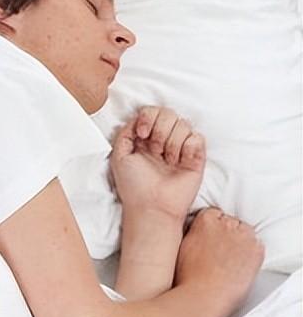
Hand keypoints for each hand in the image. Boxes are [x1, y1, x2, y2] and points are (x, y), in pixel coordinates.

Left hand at [109, 105, 204, 220]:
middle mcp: (164, 139)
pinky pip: (197, 137)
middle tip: (155, 151)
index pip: (152, 111)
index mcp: (145, 138)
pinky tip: (180, 163)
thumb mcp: (119, 156)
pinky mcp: (196, 156)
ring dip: (172, 143)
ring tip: (167, 162)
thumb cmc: (134, 185)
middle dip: (160, 130)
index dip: (148, 117)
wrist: (152, 206)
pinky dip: (187, 149)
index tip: (142, 135)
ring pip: (183, 124)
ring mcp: (181, 147)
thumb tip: (136, 117)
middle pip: (169, 113)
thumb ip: (125, 133)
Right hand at [175, 207, 262, 316]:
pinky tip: (238, 266)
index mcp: (205, 221)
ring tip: (228, 261)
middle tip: (218, 253)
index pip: (212, 214)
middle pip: (230, 222)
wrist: (203, 297)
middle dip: (226, 234)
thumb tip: (194, 232)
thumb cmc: (187, 278)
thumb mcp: (179, 247)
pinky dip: (250, 254)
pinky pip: (256, 246)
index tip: (208, 240)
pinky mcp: (257, 250)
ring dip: (239, 242)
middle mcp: (226, 224)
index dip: (210, 229)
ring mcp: (244, 237)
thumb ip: (190, 234)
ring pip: (245, 232)